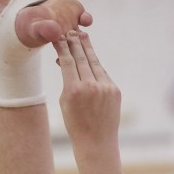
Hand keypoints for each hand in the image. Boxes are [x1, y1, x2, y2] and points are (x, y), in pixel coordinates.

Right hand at [53, 32, 120, 149]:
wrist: (97, 143)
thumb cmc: (76, 125)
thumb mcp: (65, 103)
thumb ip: (66, 80)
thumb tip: (64, 59)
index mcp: (74, 91)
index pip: (67, 61)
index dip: (62, 46)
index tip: (58, 36)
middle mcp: (91, 87)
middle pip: (81, 57)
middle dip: (75, 42)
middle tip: (70, 30)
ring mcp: (105, 88)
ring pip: (94, 62)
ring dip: (87, 48)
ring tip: (82, 36)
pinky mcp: (115, 90)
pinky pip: (103, 73)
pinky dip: (96, 65)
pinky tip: (91, 57)